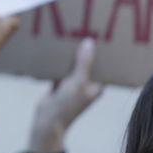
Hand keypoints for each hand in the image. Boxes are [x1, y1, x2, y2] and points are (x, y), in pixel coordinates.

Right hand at [27, 38, 102, 152]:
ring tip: (71, 36)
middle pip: (88, 64)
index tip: (105, 37)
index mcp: (97, 86)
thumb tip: (90, 42)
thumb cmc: (67, 105)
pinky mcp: (58, 84)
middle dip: (87, 51)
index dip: (105, 54)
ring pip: (73, 66)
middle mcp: (86, 84)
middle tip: (87, 31)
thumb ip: (84, 63)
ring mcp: (72, 85)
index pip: (105, 67)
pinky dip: (58, 61)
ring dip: (71, 55)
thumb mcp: (77, 82)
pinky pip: (60, 69)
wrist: (46, 121)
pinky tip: (56, 48)